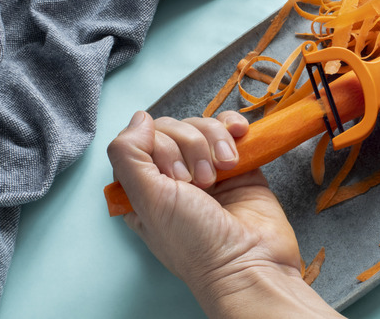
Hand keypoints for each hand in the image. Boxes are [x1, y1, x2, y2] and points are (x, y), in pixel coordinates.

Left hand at [107, 111, 340, 317]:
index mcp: (145, 187)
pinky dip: (234, 127)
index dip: (159, 146)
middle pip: (174, 128)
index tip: (175, 177)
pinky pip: (231, 128)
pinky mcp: (240, 164)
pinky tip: (240, 136)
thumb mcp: (148, 201)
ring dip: (215, 140)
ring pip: (203, 125)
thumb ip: (129, 155)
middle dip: (190, 146)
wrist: (251, 262)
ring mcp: (208, 168)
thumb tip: (139, 117)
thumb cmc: (195, 242)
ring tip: (225, 169)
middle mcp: (174, 176)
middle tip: (201, 182)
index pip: (142, 139)